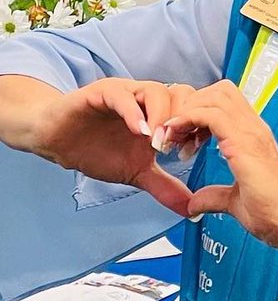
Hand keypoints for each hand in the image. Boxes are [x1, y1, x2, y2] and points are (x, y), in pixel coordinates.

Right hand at [33, 79, 197, 215]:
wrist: (55, 141)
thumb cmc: (96, 150)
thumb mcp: (137, 172)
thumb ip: (165, 187)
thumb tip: (192, 210)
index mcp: (160, 114)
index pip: (194, 107)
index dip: (199, 126)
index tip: (194, 151)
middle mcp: (147, 99)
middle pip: (183, 94)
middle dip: (186, 121)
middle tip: (180, 148)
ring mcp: (126, 93)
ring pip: (157, 91)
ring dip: (163, 118)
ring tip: (159, 144)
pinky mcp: (101, 92)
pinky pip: (122, 96)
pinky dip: (133, 113)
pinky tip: (138, 132)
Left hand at [163, 79, 277, 243]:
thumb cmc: (272, 213)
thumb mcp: (234, 201)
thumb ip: (214, 197)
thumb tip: (194, 203)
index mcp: (254, 137)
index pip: (225, 103)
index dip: (199, 113)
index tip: (185, 140)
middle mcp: (254, 129)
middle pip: (218, 91)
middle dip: (190, 105)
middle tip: (175, 134)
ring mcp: (251, 132)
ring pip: (212, 96)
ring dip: (186, 112)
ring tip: (173, 136)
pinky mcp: (243, 141)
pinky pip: (208, 114)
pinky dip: (186, 120)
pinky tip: (177, 139)